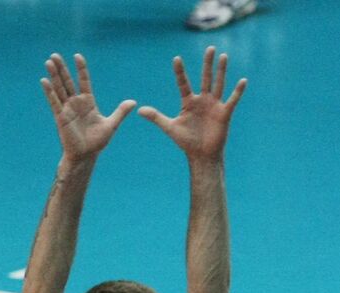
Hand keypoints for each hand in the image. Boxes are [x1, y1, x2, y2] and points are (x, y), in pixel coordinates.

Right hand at [41, 53, 135, 161]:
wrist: (85, 155)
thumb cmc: (97, 142)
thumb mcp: (111, 125)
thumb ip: (120, 112)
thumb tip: (133, 102)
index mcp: (88, 102)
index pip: (83, 81)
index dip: (81, 69)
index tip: (77, 56)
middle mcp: (76, 103)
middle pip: (67, 81)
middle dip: (61, 68)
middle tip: (54, 55)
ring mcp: (67, 109)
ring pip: (59, 88)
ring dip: (53, 75)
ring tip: (48, 61)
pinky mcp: (61, 117)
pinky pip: (54, 102)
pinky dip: (49, 92)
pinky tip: (44, 81)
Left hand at [138, 47, 245, 161]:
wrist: (200, 155)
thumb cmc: (186, 141)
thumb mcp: (170, 127)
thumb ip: (156, 117)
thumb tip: (139, 110)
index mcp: (189, 102)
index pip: (183, 83)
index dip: (180, 72)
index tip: (176, 58)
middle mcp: (202, 100)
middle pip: (205, 78)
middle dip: (207, 64)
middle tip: (210, 48)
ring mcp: (214, 105)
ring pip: (218, 84)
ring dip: (221, 71)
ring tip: (223, 56)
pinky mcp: (224, 112)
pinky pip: (232, 99)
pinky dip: (237, 91)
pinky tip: (242, 80)